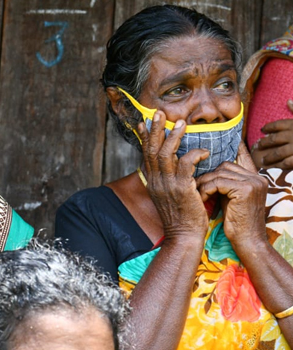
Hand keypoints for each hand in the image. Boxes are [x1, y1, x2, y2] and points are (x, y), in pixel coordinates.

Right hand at [139, 111, 208, 240]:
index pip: (145, 154)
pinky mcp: (182, 189)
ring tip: (183, 123)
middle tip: (159, 113)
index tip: (144, 122)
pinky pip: (186, 164)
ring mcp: (167, 184)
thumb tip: (170, 167)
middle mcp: (156, 181)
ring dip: (175, 136)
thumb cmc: (181, 217)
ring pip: (166, 153)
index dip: (145, 137)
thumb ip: (167, 180)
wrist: (184, 236)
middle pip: (152, 149)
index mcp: (152, 182)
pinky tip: (205, 151)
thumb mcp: (168, 196)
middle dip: (155, 129)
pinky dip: (195, 154)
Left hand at [197, 143, 267, 246]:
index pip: (237, 160)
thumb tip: (206, 168)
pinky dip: (206, 190)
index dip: (222, 159)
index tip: (206, 154)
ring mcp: (253, 183)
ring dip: (204, 184)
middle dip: (207, 176)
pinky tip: (202, 199)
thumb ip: (224, 181)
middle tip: (194, 186)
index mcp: (256, 177)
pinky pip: (218, 182)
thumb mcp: (230, 196)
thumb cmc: (235, 221)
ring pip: (219, 173)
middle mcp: (257, 177)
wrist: (247, 241)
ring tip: (196, 194)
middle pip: (224, 166)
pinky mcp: (246, 190)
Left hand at [251, 100, 292, 168]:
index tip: (262, 130)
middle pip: (273, 139)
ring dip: (269, 157)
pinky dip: (280, 165)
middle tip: (257, 146)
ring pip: (278, 153)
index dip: (268, 127)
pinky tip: (275, 167)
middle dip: (264, 143)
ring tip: (263, 160)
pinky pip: (287, 163)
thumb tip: (288, 101)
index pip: (277, 125)